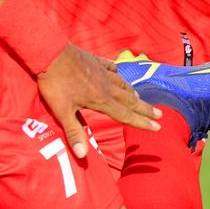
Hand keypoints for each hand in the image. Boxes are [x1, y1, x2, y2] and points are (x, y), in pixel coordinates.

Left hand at [36, 43, 161, 158]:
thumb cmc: (55, 83)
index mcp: (101, 100)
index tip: (158, 127)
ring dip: (132, 92)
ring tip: (139, 97)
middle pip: (129, 100)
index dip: (142, 122)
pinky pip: (110, 67)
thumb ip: (73, 132)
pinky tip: (118, 72)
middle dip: (144, 108)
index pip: (126, 115)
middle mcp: (106, 86)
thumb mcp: (62, 110)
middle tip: (160, 114)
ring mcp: (101, 71)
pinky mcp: (94, 60)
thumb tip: (82, 156)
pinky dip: (117, 72)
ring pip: (122, 83)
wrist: (49, 52)